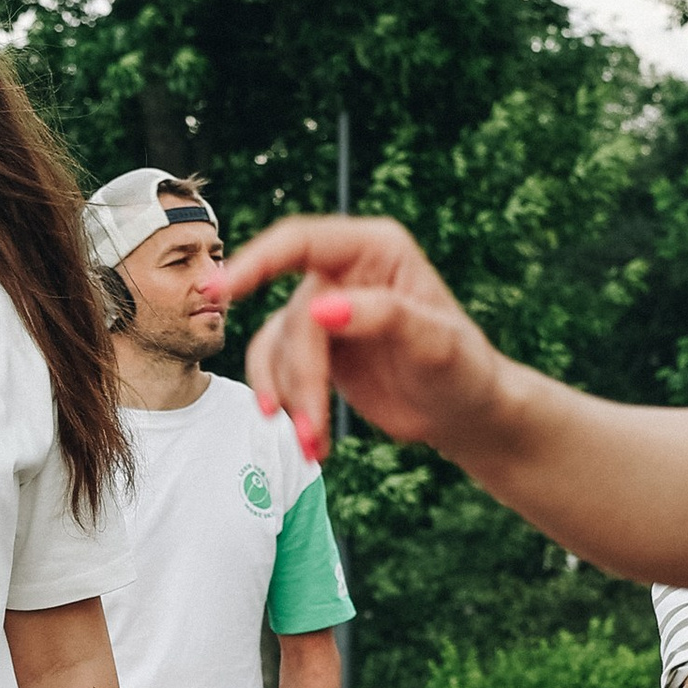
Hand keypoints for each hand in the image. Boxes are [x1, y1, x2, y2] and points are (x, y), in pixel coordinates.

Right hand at [208, 216, 506, 464]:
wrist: (465, 411)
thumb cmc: (464, 369)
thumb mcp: (436, 342)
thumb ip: (383, 316)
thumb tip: (321, 309)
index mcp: (375, 249)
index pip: (300, 242)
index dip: (256, 262)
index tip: (223, 290)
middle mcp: (345, 272)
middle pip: (292, 317)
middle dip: (299, 378)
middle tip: (313, 430)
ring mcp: (326, 310)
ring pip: (278, 349)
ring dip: (290, 399)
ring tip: (315, 445)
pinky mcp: (317, 350)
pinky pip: (279, 371)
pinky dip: (288, 407)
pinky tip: (312, 441)